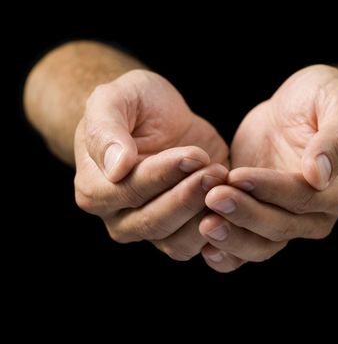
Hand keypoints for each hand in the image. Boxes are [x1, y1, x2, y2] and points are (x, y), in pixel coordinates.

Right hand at [74, 69, 228, 260]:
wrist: (160, 117)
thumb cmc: (134, 105)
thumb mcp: (115, 98)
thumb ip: (107, 130)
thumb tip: (116, 168)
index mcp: (95, 189)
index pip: (128, 191)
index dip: (163, 175)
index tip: (194, 154)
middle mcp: (120, 218)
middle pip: (154, 223)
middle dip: (188, 197)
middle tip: (215, 170)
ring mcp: (152, 230)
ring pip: (178, 242)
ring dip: (205, 215)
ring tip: (223, 179)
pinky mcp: (183, 230)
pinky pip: (200, 245)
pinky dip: (220, 230)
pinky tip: (235, 202)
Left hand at [199, 65, 337, 271]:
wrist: (297, 110)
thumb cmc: (323, 100)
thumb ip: (336, 138)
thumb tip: (319, 175)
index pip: (307, 198)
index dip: (272, 190)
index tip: (238, 175)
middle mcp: (320, 214)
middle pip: (282, 227)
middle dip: (246, 214)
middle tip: (213, 197)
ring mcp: (290, 220)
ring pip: (263, 245)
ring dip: (233, 238)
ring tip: (204, 223)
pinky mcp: (263, 216)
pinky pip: (247, 245)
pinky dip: (227, 252)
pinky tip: (204, 247)